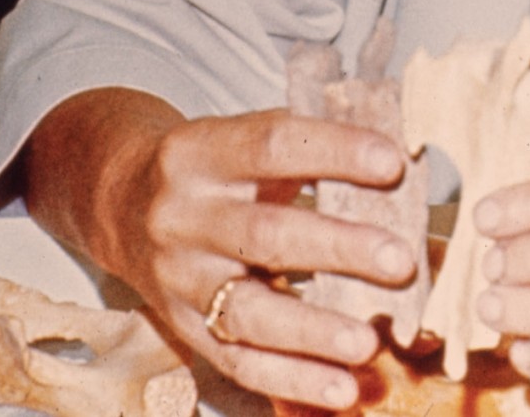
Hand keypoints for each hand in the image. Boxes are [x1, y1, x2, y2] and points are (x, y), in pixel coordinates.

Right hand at [54, 96, 417, 409]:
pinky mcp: (183, 329)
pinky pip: (237, 361)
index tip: (393, 161)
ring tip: (368, 343)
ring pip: (246, 310)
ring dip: (312, 331)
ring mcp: (179, 279)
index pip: (271, 144)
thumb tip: (408, 161)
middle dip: (337, 248)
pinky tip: (341, 388)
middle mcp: (182, 216)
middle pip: (263, 235)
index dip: (334, 151)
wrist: (121, 201)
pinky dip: (291, 379)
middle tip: (401, 260)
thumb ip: (316, 149)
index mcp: (201, 151)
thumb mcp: (249, 140)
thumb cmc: (218, 167)